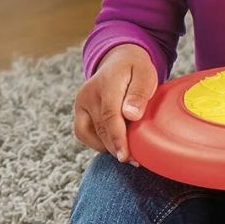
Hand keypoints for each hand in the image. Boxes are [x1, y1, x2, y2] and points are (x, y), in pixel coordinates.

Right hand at [73, 44, 157, 162]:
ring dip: (108, 148)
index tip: (125, 156)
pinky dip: (98, 143)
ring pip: (90, 134)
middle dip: (117, 148)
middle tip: (135, 161)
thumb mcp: (145, 74)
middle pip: (101, 129)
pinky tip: (114, 146)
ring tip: (127, 155)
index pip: (110, 116)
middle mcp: (88, 94)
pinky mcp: (79, 111)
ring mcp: (81, 103)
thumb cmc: (136, 70)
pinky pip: (84, 134)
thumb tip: (131, 115)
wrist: (119, 62)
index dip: (118, 138)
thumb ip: (139, 93)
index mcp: (106, 84)